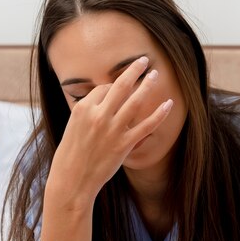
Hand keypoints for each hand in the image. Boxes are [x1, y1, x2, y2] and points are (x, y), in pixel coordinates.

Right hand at [46, 56, 173, 210]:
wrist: (72, 180)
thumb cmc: (71, 154)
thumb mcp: (73, 126)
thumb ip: (90, 111)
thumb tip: (106, 98)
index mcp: (83, 109)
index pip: (104, 88)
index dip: (113, 87)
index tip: (119, 88)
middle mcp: (98, 115)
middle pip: (120, 85)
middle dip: (134, 69)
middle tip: (144, 60)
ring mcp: (113, 130)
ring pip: (136, 101)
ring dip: (148, 85)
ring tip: (155, 75)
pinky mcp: (124, 145)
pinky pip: (146, 126)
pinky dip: (159, 114)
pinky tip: (168, 104)